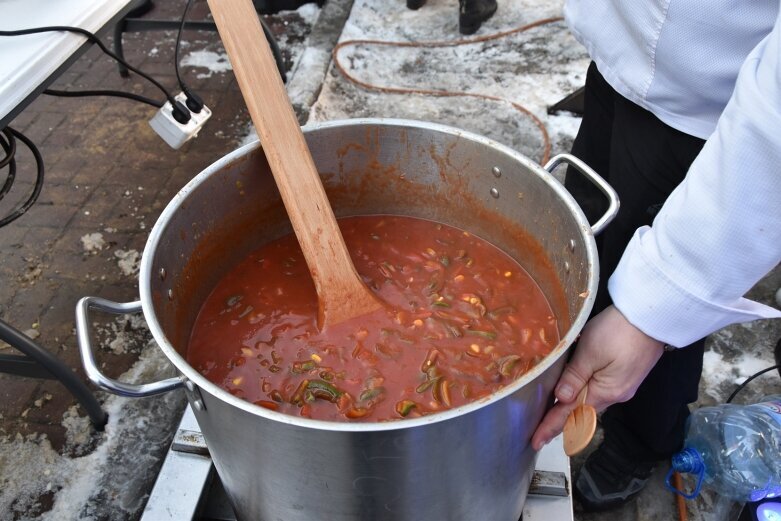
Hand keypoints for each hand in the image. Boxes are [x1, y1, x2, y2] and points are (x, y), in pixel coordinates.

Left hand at [531, 305, 664, 449]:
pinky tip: (574, 393)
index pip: (571, 414)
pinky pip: (599, 390)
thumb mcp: (590, 352)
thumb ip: (574, 376)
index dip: (550, 426)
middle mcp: (616, 394)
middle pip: (581, 411)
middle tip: (539, 431)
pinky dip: (584, 395)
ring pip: (590, 401)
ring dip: (571, 409)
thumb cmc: (618, 331)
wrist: (652, 317)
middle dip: (560, 421)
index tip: (535, 441)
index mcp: (606, 392)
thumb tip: (560, 399)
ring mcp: (623, 385)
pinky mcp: (626, 375)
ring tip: (552, 416)